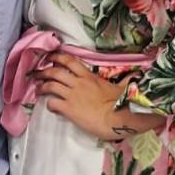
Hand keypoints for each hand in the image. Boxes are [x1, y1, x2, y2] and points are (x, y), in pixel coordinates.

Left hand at [35, 53, 163, 140]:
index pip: (70, 61)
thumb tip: (137, 74)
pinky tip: (49, 106)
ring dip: (42, 86)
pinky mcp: (68, 109)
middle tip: (36, 73)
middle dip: (43, 71)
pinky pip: (53, 103)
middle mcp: (78, 83)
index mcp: (89, 76)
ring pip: (50, 85)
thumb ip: (124, 80)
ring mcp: (72, 95)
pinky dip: (48, 103)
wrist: (118, 118)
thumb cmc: (122, 103)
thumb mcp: (121, 87)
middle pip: (55, 71)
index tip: (50, 57)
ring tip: (37, 88)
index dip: (57, 57)